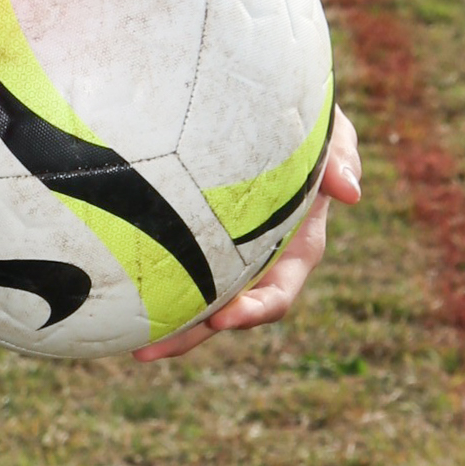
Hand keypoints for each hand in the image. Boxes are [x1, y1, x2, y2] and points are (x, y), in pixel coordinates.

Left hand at [134, 104, 362, 361]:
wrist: (275, 115)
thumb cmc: (307, 125)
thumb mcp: (332, 134)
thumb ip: (342, 158)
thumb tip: (350, 192)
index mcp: (296, 247)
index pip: (277, 292)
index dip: (254, 310)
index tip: (223, 319)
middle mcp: (261, 261)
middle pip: (225, 312)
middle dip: (190, 336)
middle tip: (145, 351)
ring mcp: (229, 254)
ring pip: (196, 299)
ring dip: (165, 324)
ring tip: (123, 341)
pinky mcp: (199, 236)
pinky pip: (176, 265)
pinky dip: (152, 282)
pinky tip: (114, 291)